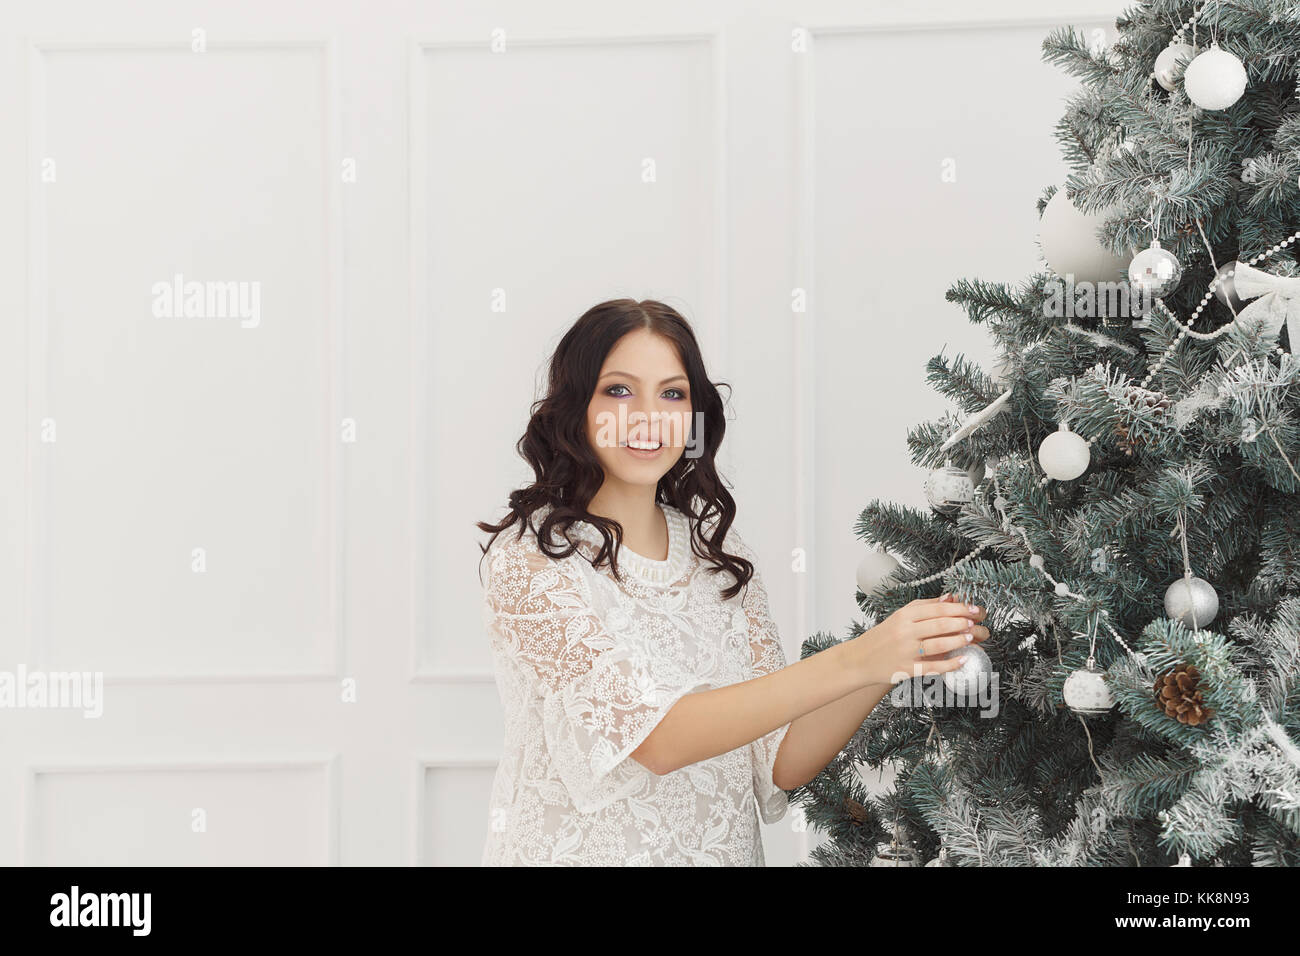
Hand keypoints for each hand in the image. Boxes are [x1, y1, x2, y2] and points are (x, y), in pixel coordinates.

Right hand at [851, 593, 989, 686]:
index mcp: (904, 616)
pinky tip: (963, 660)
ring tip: (972, 637)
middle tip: (976, 623)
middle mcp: (904, 632)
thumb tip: (951, 598)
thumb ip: (925, 607)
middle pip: (940, 625)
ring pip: (939, 645)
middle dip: (962, 623)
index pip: (937, 609)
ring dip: (959, 641)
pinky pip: (934, 667)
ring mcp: (906, 652)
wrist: (859, 660)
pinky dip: (951, 664)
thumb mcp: (899, 616)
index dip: (959, 608)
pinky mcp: (907, 669)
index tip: (974, 609)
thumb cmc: (882, 637)